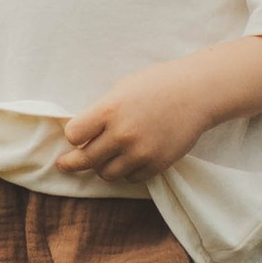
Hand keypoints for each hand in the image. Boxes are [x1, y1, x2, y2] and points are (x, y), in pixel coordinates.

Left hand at [60, 55, 223, 182]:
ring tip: (105, 158)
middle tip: (65, 164)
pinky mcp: (157, 164)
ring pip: (107, 173)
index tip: (76, 135)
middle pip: (85, 159)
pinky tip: (130, 158)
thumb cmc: (157, 85)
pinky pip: (131, 177)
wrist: (196, 93)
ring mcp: (141, 152)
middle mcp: (123, 134)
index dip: (73, 136)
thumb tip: (80, 135)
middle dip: (72, 162)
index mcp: (110, 110)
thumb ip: (101, 112)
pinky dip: (127, 170)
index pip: (74, 134)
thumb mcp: (121, 90)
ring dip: (102, 167)